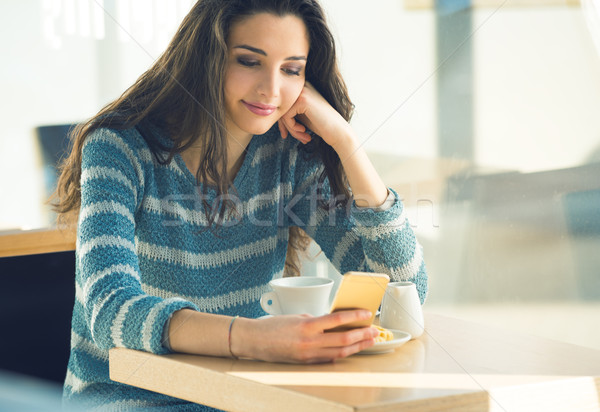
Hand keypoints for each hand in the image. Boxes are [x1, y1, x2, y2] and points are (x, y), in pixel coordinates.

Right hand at [234, 310, 378, 363]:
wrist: (255, 341)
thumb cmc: (274, 326)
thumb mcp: (297, 317)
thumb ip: (316, 320)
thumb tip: (333, 324)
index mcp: (307, 325)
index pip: (337, 320)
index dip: (354, 317)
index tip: (367, 314)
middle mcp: (309, 342)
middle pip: (343, 340)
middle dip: (362, 335)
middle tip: (374, 331)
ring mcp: (308, 355)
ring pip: (339, 353)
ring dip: (357, 347)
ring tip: (368, 341)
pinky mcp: (306, 363)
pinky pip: (328, 359)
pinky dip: (342, 354)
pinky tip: (351, 351)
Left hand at [278, 82, 353, 149]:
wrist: (338, 131)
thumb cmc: (321, 125)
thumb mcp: (300, 115)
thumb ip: (287, 111)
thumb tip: (268, 112)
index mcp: (301, 88)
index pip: (282, 103)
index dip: (282, 120)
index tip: (285, 133)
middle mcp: (302, 86)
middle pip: (280, 106)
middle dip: (284, 125)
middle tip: (288, 136)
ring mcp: (302, 91)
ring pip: (282, 112)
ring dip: (290, 128)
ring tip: (301, 137)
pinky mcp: (302, 100)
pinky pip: (286, 116)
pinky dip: (292, 127)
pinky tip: (304, 131)